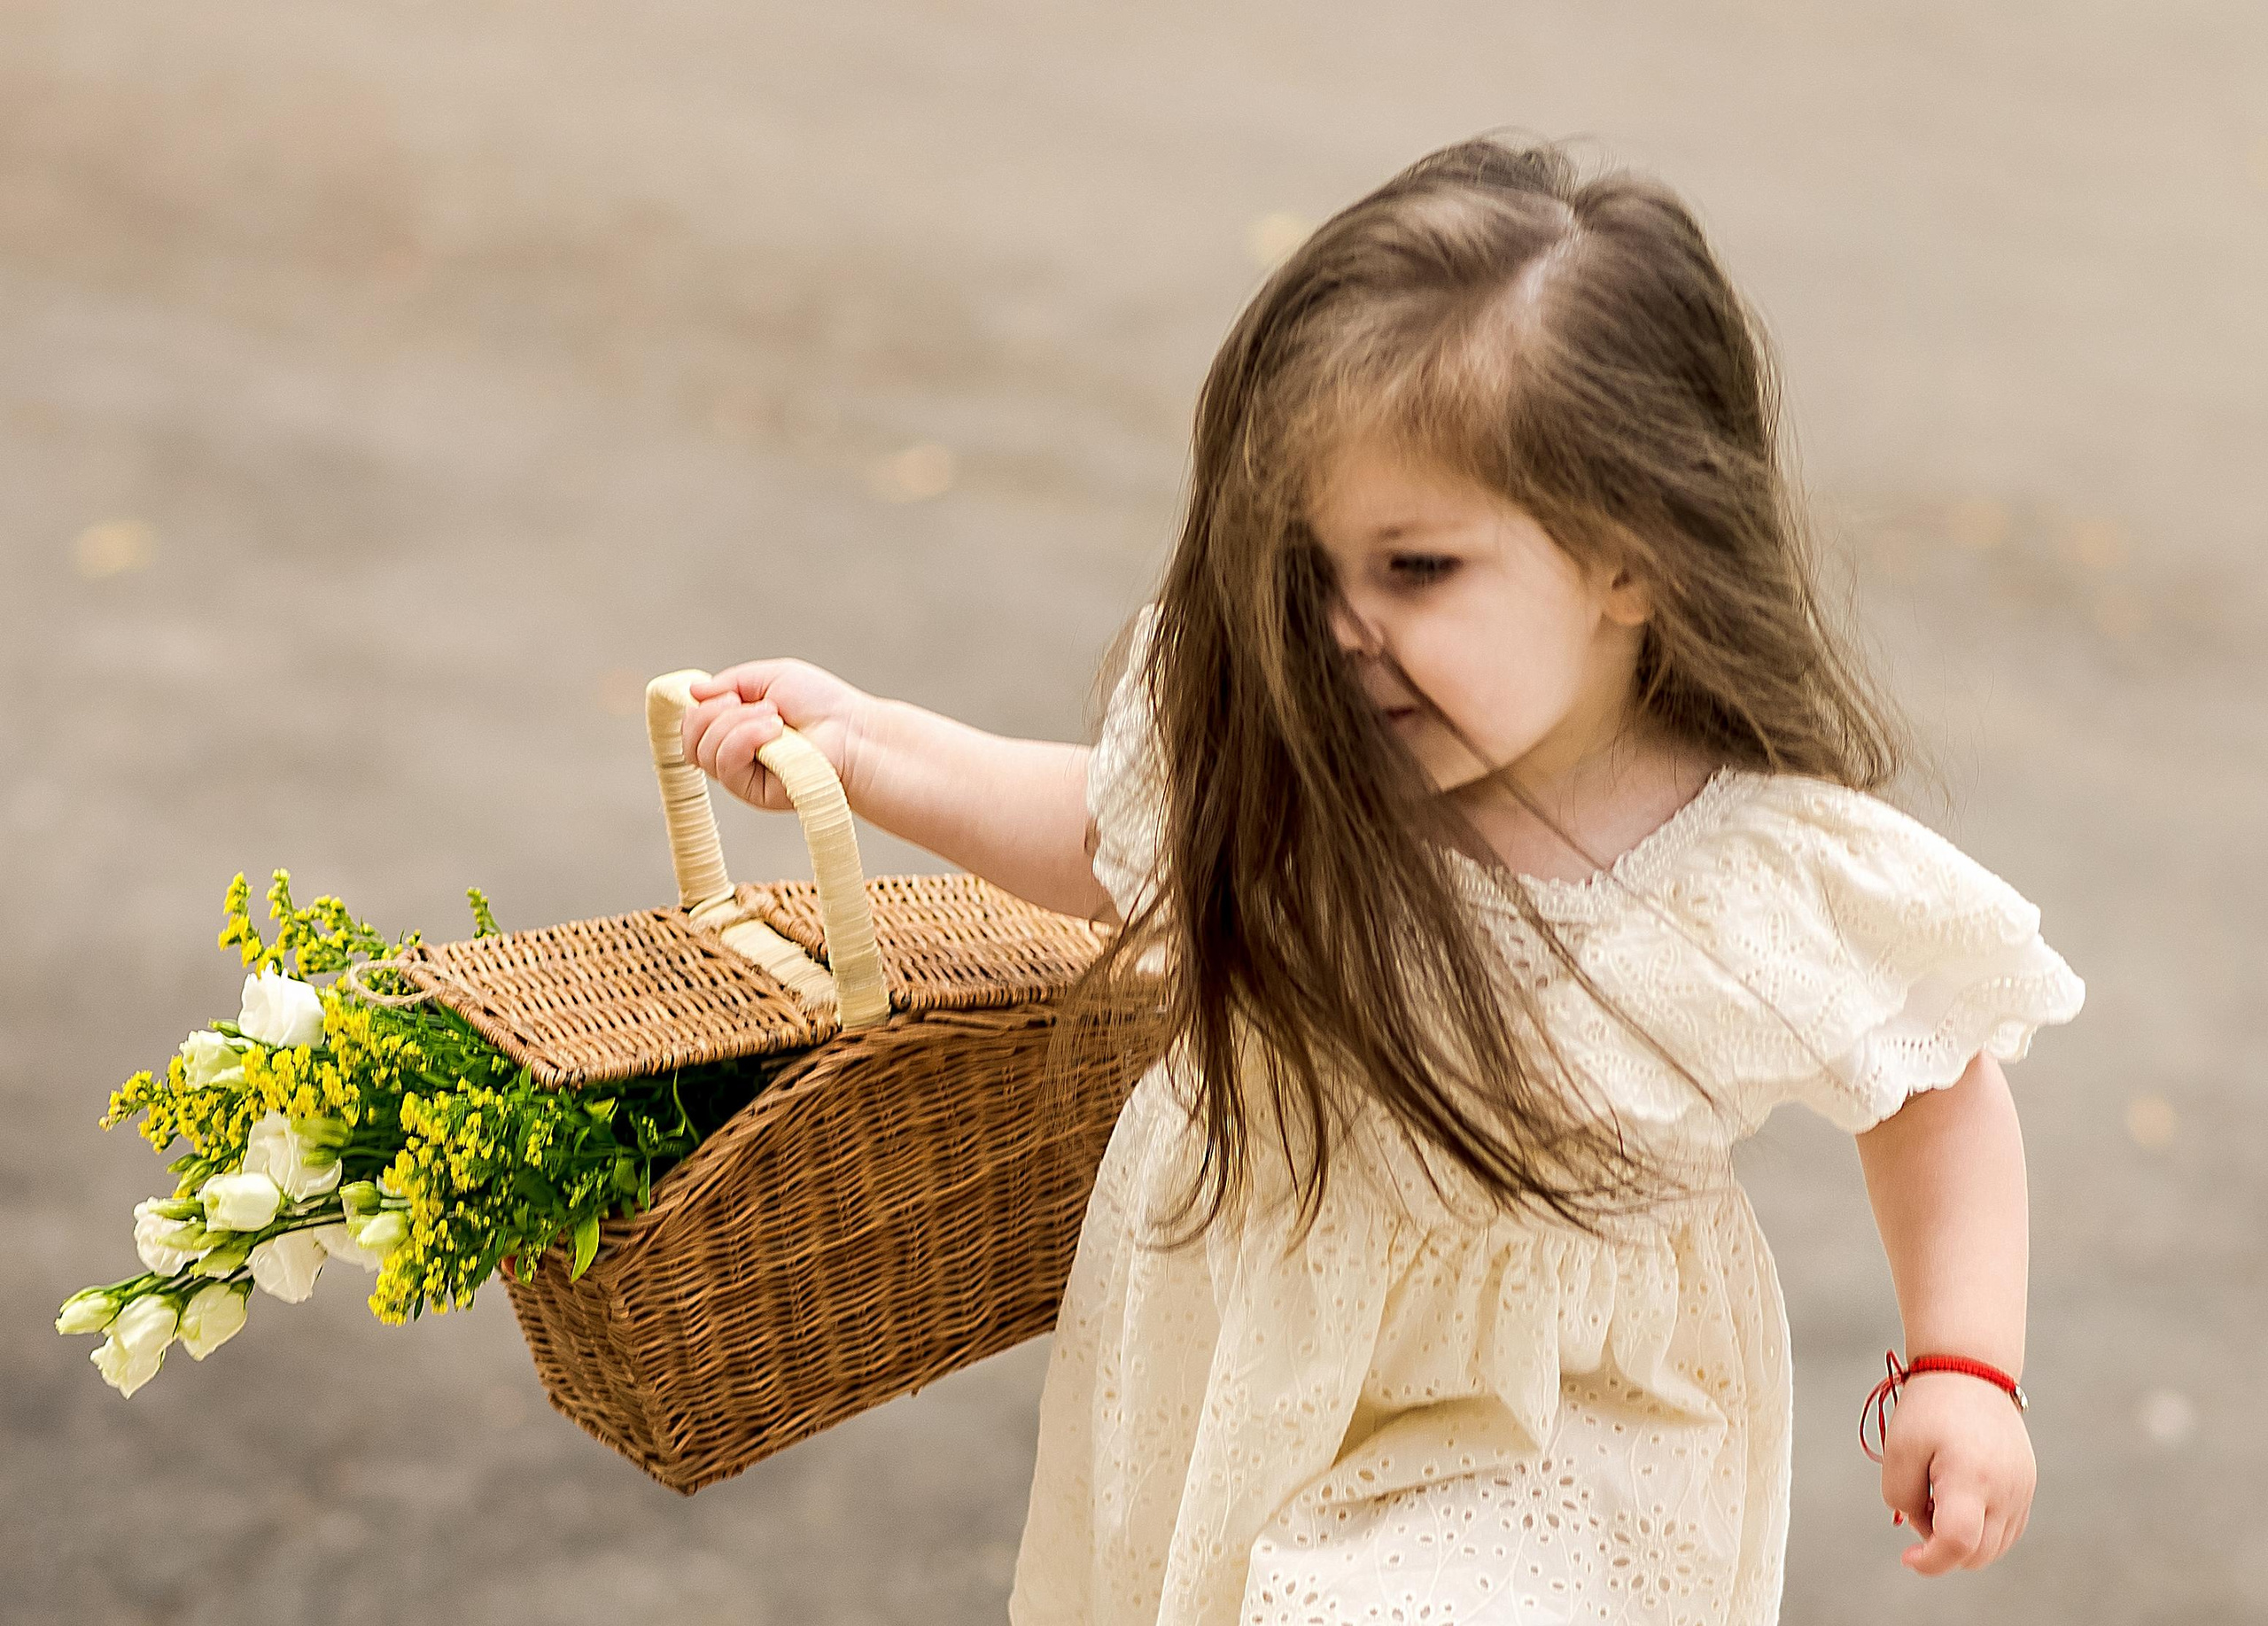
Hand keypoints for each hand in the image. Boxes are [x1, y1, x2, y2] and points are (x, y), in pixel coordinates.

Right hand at [681, 659, 875, 812]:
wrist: (851, 730)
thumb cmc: (821, 704)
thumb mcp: (770, 677)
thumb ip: (729, 681)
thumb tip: (693, 691)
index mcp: (734, 726)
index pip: (692, 724)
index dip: (702, 706)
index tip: (732, 693)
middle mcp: (734, 753)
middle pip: (691, 739)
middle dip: (715, 713)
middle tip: (758, 704)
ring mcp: (742, 775)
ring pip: (703, 752)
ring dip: (735, 724)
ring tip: (774, 717)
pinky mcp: (753, 792)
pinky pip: (726, 767)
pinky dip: (744, 740)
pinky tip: (773, 731)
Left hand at [1878, 1370, 2034, 1574]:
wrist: (1970, 1371)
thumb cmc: (1929, 1408)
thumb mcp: (1898, 1449)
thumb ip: (1902, 1498)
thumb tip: (1923, 1529)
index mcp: (1972, 1478)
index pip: (1957, 1543)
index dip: (1930, 1561)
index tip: (1908, 1557)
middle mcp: (2006, 1490)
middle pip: (1977, 1553)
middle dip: (1942, 1548)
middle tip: (1920, 1506)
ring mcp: (2022, 1491)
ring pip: (1995, 1547)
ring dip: (1963, 1540)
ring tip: (1939, 1494)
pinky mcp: (2026, 1487)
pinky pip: (2006, 1530)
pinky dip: (1981, 1530)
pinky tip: (1958, 1496)